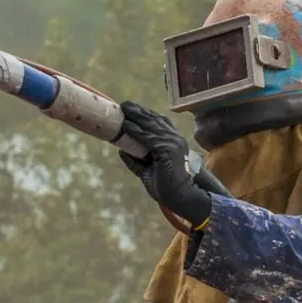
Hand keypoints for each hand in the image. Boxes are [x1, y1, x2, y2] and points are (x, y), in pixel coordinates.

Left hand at [118, 101, 211, 226]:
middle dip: (138, 112)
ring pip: (150, 126)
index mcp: (174, 142)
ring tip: (123, 109)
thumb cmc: (166, 187)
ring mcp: (173, 143)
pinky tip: (126, 125)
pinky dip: (135, 131)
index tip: (131, 109)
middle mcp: (175, 139)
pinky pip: (147, 137)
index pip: (159, 122)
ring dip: (135, 116)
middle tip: (124, 104)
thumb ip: (136, 160)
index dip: (145, 115)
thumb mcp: (147, 170)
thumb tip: (121, 150)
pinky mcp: (167, 149)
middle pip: (154, 120)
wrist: (180, 198)